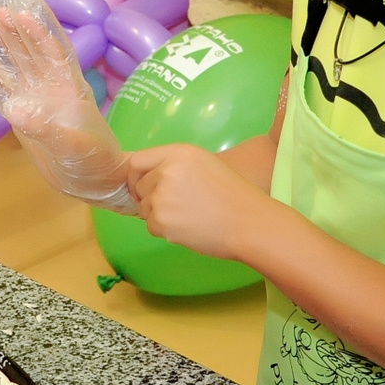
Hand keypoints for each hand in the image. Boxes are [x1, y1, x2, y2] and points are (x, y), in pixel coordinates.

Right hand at [0, 0, 133, 211]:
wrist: (97, 182)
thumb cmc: (96, 163)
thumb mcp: (75, 148)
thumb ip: (49, 130)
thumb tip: (18, 109)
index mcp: (69, 89)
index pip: (51, 52)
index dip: (36, 32)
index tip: (20, 12)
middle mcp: (51, 88)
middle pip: (29, 50)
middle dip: (13, 25)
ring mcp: (37, 100)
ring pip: (16, 64)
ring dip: (1, 41)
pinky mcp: (25, 115)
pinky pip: (6, 89)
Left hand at [123, 143, 271, 261]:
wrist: (250, 223)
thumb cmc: (232, 195)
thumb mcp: (203, 165)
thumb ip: (174, 166)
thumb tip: (144, 178)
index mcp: (178, 153)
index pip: (137, 161)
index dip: (135, 177)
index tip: (140, 188)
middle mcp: (166, 171)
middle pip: (140, 187)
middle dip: (151, 199)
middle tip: (176, 206)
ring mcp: (162, 197)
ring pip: (144, 209)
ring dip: (159, 216)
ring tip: (188, 216)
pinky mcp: (161, 221)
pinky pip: (151, 226)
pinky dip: (165, 231)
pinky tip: (189, 227)